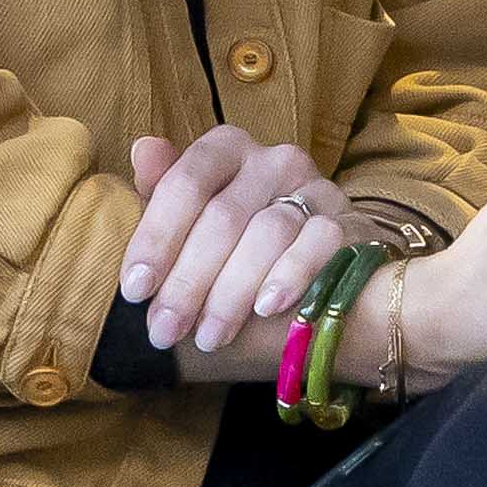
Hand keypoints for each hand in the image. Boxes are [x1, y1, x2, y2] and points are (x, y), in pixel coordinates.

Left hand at [119, 125, 346, 359]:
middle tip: (165, 329)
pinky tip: (266, 308)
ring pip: (268, 232)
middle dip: (188, 280)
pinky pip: (320, 243)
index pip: (186, 183)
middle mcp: (273, 160)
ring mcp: (318, 187)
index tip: (135, 290)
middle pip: (223, 215)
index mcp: (227, 150)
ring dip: (231, 291)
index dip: (156, 238)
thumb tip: (142, 149)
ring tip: (208, 337)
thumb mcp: (194, 229)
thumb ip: (165, 194)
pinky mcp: (351, 222)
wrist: (322, 285)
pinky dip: (290, 275)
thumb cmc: (240, 255)